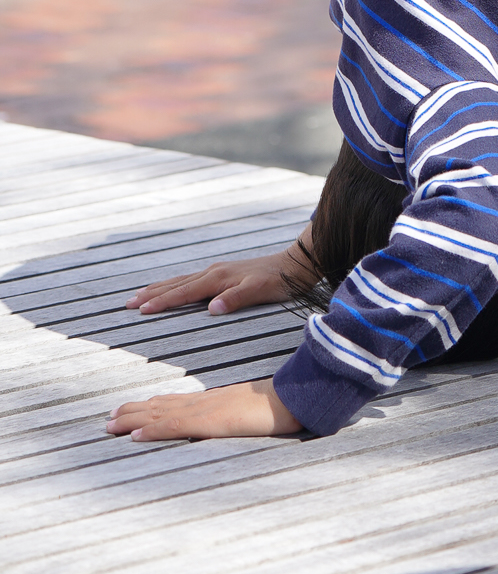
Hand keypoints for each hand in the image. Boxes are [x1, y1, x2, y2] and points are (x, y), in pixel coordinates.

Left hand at [107, 378, 300, 441]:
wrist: (298, 397)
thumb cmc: (283, 405)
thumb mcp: (255, 412)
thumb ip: (240, 415)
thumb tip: (232, 422)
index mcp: (216, 401)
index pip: (176, 403)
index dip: (150, 407)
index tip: (129, 411)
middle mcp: (207, 402)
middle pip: (164, 406)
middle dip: (134, 413)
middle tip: (108, 419)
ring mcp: (208, 410)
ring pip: (163, 414)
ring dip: (135, 420)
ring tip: (111, 425)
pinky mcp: (212, 421)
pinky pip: (177, 426)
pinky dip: (154, 429)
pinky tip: (136, 435)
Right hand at [126, 239, 314, 316]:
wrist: (294, 264)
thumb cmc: (278, 281)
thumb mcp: (259, 291)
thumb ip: (236, 299)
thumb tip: (211, 309)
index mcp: (218, 278)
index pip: (184, 293)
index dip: (162, 302)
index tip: (140, 309)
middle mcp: (213, 272)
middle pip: (176, 284)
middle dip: (151, 294)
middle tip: (127, 303)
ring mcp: (217, 271)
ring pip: (181, 281)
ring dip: (160, 288)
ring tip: (140, 295)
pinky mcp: (223, 273)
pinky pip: (191, 280)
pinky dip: (175, 285)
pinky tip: (173, 288)